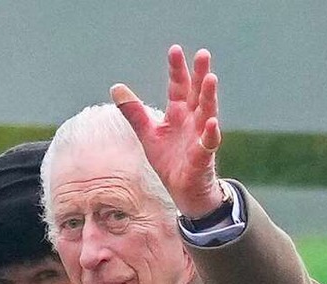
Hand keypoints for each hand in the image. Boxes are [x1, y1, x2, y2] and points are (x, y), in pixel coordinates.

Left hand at [111, 45, 221, 217]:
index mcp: (179, 113)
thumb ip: (134, 112)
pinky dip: (210, 134)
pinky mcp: (203, 158)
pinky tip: (211, 123)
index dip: (176, 70)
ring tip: (211, 79)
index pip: (178, 86)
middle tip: (203, 54)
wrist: (184, 191)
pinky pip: (208, 144)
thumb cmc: (169, 160)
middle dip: (200, 74)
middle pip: (197, 93)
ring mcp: (200, 138)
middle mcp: (192, 121)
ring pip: (207, 113)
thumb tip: (115, 87)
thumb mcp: (148, 134)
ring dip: (209, 97)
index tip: (175, 50)